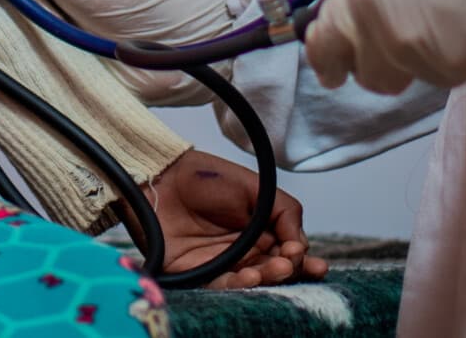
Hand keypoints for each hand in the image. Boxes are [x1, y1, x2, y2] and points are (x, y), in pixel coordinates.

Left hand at [145, 149, 325, 288]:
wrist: (163, 177)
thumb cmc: (208, 178)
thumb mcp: (256, 187)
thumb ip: (285, 211)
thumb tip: (301, 245)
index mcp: (264, 232)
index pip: (290, 253)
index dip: (301, 257)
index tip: (298, 250)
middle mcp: (248, 252)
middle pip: (276, 271)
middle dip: (289, 271)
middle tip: (290, 262)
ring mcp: (225, 264)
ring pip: (254, 282)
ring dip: (268, 279)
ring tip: (275, 268)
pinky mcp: (201, 274)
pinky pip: (224, 287)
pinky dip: (240, 286)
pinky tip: (251, 276)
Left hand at [304, 0, 465, 93]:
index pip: (330, 46)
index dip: (326, 53)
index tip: (330, 58)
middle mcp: (399, 39)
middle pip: (374, 73)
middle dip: (377, 58)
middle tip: (397, 29)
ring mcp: (445, 61)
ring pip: (421, 72)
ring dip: (425, 51)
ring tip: (454, 8)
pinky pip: (464, 69)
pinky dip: (464, 52)